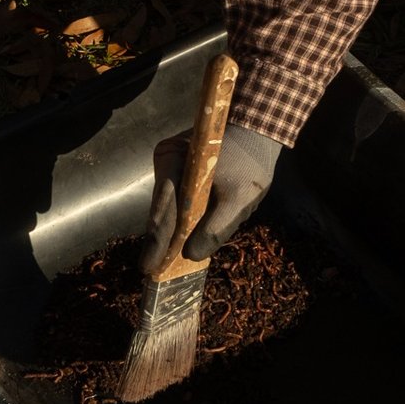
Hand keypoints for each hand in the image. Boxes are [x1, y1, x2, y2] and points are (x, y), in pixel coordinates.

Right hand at [141, 123, 283, 266]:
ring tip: (164, 262)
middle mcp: (165, 161)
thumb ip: (217, 229)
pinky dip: (178, 220)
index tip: (149, 267)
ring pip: (166, 206)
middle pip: (161, 209)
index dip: (157, 242)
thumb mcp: (240, 199)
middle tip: (153, 271)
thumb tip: (190, 256)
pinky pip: (174, 200)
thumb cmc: (250, 162)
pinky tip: (179, 240)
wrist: (256, 132)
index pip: (163, 209)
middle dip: (160, 241)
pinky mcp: (176, 169)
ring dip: (170, 232)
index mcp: (175, 161)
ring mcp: (169, 165)